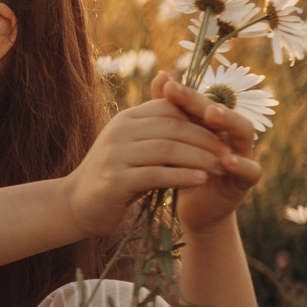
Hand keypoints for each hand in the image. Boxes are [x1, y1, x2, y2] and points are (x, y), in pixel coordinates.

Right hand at [62, 96, 253, 236]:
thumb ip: (159, 127)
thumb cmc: (114, 174)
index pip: (171, 108)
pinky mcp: (114, 179)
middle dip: (206, 139)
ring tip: (222, 168)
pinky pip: (157, 173)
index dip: (201, 118)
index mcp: (127, 118)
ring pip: (168, 149)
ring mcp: (114, 154)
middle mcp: (119, 130)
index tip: (224, 133)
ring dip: (200, 158)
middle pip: (173, 127)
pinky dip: (183, 176)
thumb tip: (184, 101)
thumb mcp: (136, 145)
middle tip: (230, 153)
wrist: (77, 204)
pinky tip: (202, 181)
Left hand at [153, 75, 262, 231]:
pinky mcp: (246, 180)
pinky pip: (251, 169)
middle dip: (208, 103)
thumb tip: (161, 75)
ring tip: (213, 115)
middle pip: (225, 112)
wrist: (194, 209)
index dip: (187, 94)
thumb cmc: (184, 170)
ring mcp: (242, 154)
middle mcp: (230, 133)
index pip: (203, 103)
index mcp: (214, 123)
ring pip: (244, 132)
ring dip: (229, 122)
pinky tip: (227, 161)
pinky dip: (241, 164)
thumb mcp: (172, 142)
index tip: (168, 87)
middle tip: (190, 93)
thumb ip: (168, 112)